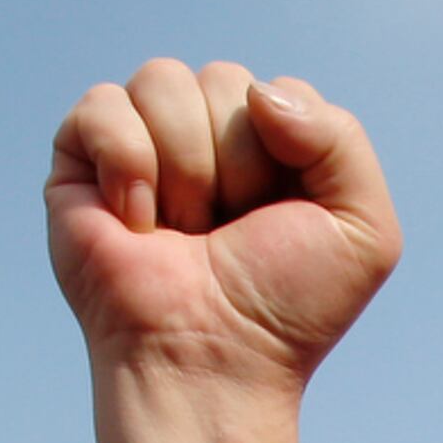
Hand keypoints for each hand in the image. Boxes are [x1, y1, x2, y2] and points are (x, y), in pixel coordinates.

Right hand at [47, 63, 401, 392]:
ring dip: (185, 166)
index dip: (286, 151)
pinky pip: (102, 105)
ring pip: (162, 79)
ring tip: (184, 232)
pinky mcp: (79, 163)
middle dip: (236, 163)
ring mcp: (140, 147)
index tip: (278, 219)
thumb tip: (257, 93)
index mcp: (268, 149)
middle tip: (226, 233)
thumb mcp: (363, 228)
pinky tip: (137, 222)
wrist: (212, 363)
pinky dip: (127, 162)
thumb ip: (341, 137)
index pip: (277, 90)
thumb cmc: (284, 310)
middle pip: (222, 80)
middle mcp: (203, 140)